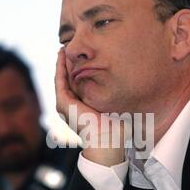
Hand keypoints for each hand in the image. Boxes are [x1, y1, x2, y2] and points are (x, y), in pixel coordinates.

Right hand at [55, 48, 125, 165]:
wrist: (107, 141)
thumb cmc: (115, 129)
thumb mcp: (115, 107)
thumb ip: (115, 98)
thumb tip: (130, 88)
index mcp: (81, 108)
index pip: (77, 85)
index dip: (77, 70)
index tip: (82, 57)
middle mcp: (71, 107)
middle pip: (67, 80)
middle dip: (67, 64)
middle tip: (68, 48)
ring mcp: (65, 105)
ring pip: (61, 79)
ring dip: (61, 63)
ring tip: (63, 49)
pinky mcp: (63, 103)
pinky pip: (60, 81)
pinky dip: (59, 68)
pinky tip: (62, 56)